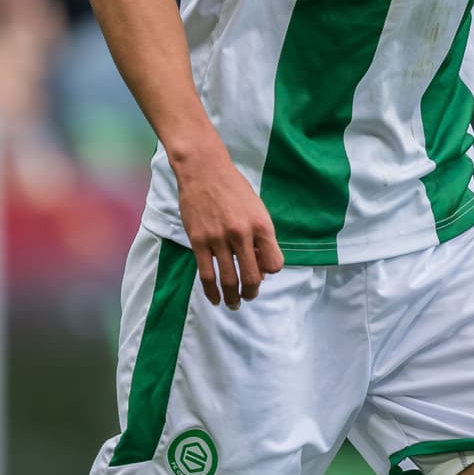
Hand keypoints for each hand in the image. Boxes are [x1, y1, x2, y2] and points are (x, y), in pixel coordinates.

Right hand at [172, 131, 284, 309]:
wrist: (204, 170)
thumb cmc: (234, 189)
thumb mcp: (257, 209)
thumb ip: (261, 236)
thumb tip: (259, 267)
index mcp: (261, 226)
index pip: (274, 264)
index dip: (269, 272)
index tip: (261, 270)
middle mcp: (242, 234)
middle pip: (253, 277)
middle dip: (252, 292)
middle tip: (249, 296)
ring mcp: (219, 239)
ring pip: (229, 280)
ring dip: (233, 297)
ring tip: (234, 304)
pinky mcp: (199, 241)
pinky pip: (207, 274)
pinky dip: (212, 291)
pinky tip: (216, 298)